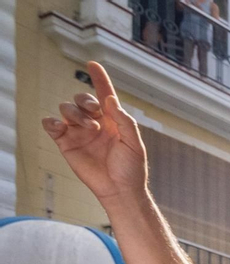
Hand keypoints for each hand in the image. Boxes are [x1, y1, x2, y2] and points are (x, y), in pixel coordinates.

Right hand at [41, 62, 148, 202]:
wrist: (119, 190)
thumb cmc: (131, 168)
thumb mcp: (134, 143)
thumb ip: (124, 120)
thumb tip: (110, 99)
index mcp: (112, 120)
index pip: (104, 94)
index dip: (99, 79)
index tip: (93, 64)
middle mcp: (94, 122)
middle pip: (81, 99)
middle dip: (85, 101)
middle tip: (95, 116)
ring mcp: (78, 132)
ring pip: (66, 108)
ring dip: (75, 114)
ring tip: (89, 129)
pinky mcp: (65, 142)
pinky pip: (51, 125)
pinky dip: (51, 121)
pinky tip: (60, 126)